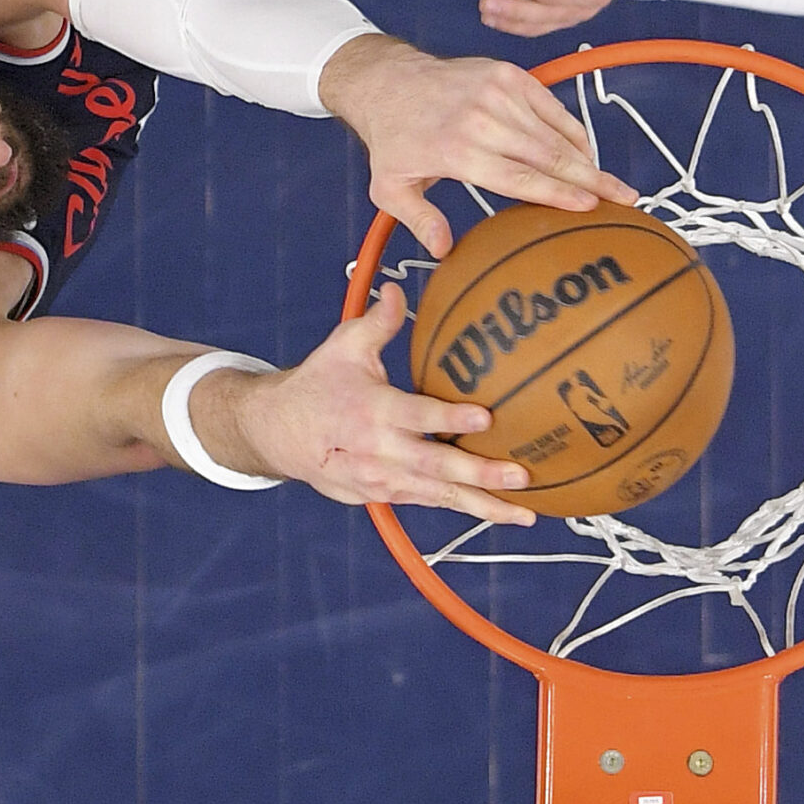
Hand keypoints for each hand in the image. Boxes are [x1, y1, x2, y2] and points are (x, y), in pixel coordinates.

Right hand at [221, 286, 537, 525]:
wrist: (278, 434)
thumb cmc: (318, 383)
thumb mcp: (343, 346)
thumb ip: (378, 322)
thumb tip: (398, 289)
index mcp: (373, 410)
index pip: (417, 415)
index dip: (450, 418)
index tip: (485, 416)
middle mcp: (379, 451)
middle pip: (435, 466)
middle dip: (479, 474)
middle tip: (520, 475)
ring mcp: (381, 481)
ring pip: (438, 496)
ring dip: (482, 506)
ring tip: (525, 514)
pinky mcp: (384, 497)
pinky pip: (430, 503)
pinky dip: (465, 510)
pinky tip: (500, 512)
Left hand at [318, 35, 636, 256]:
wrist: (390, 81)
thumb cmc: (393, 141)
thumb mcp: (390, 188)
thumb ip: (419, 218)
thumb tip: (444, 250)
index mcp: (457, 150)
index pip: (519, 177)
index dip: (558, 193)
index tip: (590, 207)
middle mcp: (482, 119)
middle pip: (549, 155)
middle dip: (591, 179)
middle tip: (625, 199)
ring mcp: (498, 91)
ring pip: (555, 131)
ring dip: (586, 158)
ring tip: (612, 183)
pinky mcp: (508, 74)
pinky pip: (551, 106)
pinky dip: (572, 130)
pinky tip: (586, 153)